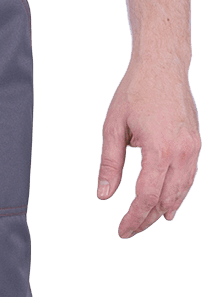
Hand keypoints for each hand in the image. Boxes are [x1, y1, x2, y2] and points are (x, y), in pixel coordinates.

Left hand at [96, 58, 200, 237]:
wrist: (162, 66)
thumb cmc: (136, 92)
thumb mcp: (113, 127)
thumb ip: (110, 164)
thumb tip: (104, 195)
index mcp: (158, 149)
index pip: (146, 196)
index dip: (134, 218)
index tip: (123, 230)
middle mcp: (180, 152)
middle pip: (165, 199)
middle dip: (147, 219)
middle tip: (131, 230)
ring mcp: (192, 148)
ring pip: (181, 191)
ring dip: (165, 209)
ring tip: (151, 221)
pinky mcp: (196, 143)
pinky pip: (190, 177)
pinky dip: (179, 194)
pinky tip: (170, 202)